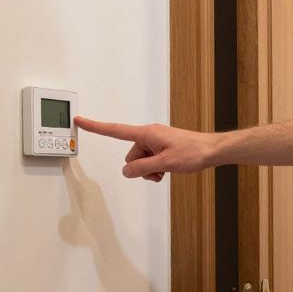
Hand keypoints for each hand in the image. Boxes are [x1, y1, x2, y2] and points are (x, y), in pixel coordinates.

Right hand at [76, 117, 221, 181]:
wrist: (211, 150)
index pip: (115, 131)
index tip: (80, 120)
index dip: (96, 127)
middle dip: (140, 168)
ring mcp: (156, 141)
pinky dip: (155, 168)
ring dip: (149, 170)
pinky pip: (150, 161)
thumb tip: (126, 171)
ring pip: (141, 161)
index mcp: (146, 133)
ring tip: (166, 171)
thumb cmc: (193, 152)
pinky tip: (168, 170)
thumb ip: (142, 168)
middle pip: (131, 156)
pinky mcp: (162, 148)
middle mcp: (149, 135)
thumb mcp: (165, 163)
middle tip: (158, 171)